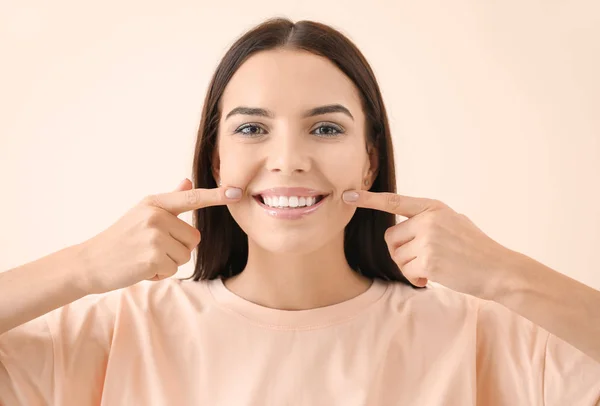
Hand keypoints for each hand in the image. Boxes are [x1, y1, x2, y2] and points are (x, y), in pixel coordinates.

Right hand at [75, 179, 241, 294]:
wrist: (90, 262)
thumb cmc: (121, 238)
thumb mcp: (143, 213)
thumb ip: (169, 200)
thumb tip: (187, 182)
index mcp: (155, 203)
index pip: (191, 198)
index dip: (217, 196)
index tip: (237, 192)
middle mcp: (156, 216)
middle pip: (193, 238)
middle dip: (178, 248)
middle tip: (151, 248)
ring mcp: (154, 236)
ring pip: (185, 255)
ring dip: (168, 262)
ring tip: (144, 257)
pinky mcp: (152, 257)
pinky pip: (173, 269)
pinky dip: (159, 274)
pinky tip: (141, 268)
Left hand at [343, 190, 517, 299]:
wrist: (499, 270)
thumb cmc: (475, 249)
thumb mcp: (454, 222)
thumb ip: (427, 220)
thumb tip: (401, 227)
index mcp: (433, 208)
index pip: (394, 201)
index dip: (368, 199)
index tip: (347, 195)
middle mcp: (429, 219)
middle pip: (391, 238)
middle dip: (401, 252)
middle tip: (424, 259)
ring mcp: (429, 239)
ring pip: (397, 257)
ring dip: (410, 268)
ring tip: (434, 268)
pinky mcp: (429, 260)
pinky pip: (407, 272)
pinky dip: (417, 279)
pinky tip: (434, 278)